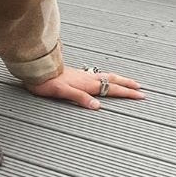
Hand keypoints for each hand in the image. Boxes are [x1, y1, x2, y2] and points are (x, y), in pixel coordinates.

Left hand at [24, 65, 145, 109]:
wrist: (35, 70)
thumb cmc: (46, 82)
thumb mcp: (63, 92)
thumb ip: (80, 98)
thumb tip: (97, 106)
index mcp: (87, 84)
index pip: (111, 88)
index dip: (126, 92)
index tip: (140, 95)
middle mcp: (87, 78)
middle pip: (112, 80)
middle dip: (127, 84)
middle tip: (140, 87)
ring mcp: (81, 75)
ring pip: (105, 76)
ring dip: (118, 79)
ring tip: (127, 81)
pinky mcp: (75, 74)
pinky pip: (96, 75)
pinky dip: (105, 77)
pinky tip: (101, 78)